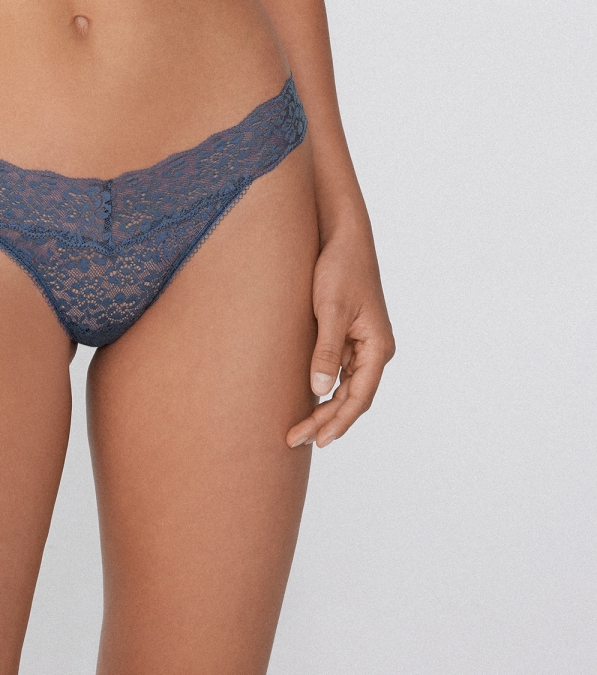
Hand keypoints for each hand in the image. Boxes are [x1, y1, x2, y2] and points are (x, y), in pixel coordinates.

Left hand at [286, 227, 394, 449]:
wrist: (342, 234)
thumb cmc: (339, 267)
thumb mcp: (330, 309)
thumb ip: (326, 351)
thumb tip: (320, 391)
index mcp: (378, 347)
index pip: (359, 397)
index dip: (338, 422)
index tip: (316, 440)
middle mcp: (374, 349)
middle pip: (352, 397)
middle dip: (327, 420)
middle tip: (296, 440)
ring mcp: (362, 342)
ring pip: (345, 386)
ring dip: (324, 407)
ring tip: (300, 429)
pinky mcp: (348, 332)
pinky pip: (337, 369)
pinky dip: (323, 386)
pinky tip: (305, 398)